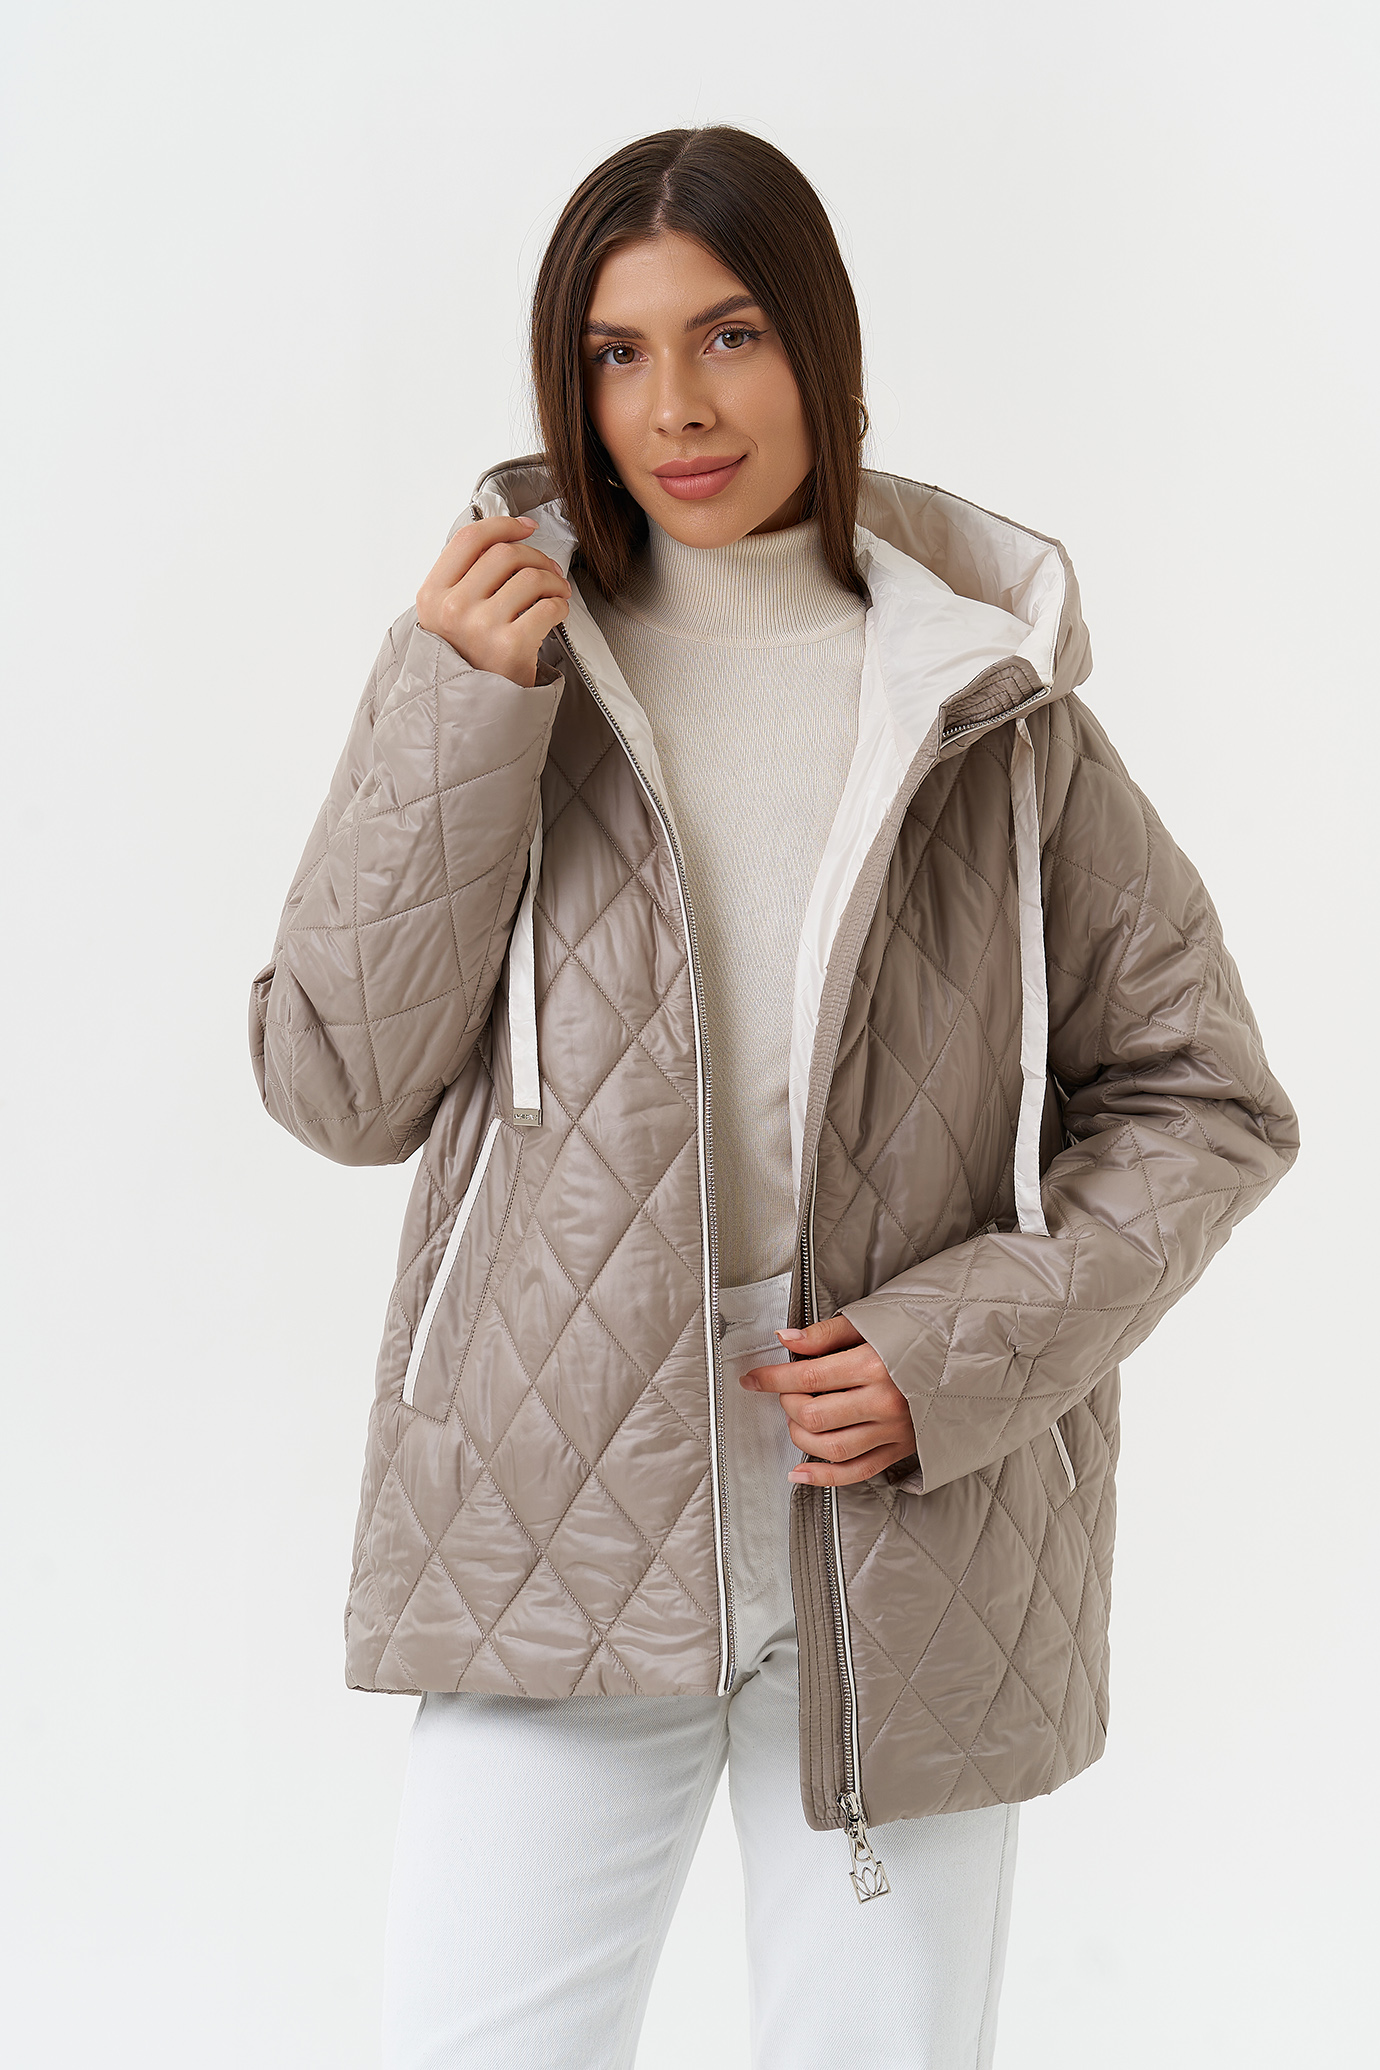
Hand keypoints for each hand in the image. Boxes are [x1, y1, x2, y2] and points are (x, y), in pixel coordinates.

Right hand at [416, 514, 570, 686]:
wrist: (470, 714)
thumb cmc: (466, 661)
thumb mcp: (446, 617)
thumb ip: (463, 579)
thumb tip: (505, 537)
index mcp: (432, 595)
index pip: (470, 538)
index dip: (503, 526)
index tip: (526, 528)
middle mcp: (453, 608)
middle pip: (505, 554)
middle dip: (536, 557)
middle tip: (549, 572)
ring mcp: (481, 627)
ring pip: (530, 577)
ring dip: (552, 582)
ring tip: (555, 595)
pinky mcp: (511, 646)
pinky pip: (548, 607)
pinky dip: (560, 606)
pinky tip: (556, 614)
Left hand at [741, 1315, 916, 1487]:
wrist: (972, 1355)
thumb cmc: (922, 1333)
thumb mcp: (872, 1323)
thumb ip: (825, 1334)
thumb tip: (784, 1340)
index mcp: (875, 1365)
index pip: (808, 1377)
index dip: (772, 1378)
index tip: (752, 1378)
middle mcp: (885, 1402)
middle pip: (814, 1415)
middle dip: (786, 1404)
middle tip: (783, 1392)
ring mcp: (894, 1431)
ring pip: (831, 1447)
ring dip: (799, 1436)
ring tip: (795, 1420)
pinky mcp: (901, 1449)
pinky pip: (857, 1472)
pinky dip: (823, 1477)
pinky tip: (799, 1472)